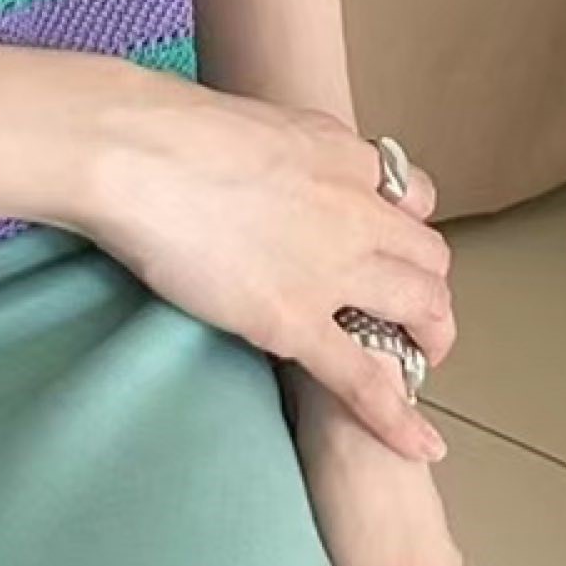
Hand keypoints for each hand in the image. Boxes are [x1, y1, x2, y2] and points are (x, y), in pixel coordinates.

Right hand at [77, 74, 454, 461]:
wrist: (136, 151)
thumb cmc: (163, 126)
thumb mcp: (250, 118)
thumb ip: (275, 151)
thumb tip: (253, 167)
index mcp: (341, 155)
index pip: (413, 196)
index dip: (407, 229)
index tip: (390, 248)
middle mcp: (355, 210)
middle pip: (429, 258)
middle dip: (429, 291)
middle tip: (408, 317)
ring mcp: (332, 269)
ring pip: (421, 310)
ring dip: (429, 340)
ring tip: (418, 366)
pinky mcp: (296, 321)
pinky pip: (365, 379)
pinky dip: (398, 417)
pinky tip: (420, 446)